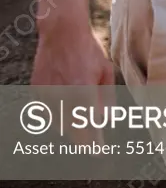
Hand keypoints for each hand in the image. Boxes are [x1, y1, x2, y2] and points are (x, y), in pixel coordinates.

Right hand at [32, 18, 115, 143]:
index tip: (99, 154)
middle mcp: (63, 96)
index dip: (95, 143)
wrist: (62, 33)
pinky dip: (58, 116)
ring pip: (60, 125)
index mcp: (83, 92)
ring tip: (82, 121)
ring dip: (72, 127)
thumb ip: (107, 98)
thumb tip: (105, 120)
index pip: (89, 126)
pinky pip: (48, 114)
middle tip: (93, 147)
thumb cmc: (88, 51)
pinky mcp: (37, 93)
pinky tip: (68, 108)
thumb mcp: (106, 72)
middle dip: (84, 140)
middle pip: (73, 131)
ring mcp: (47, 96)